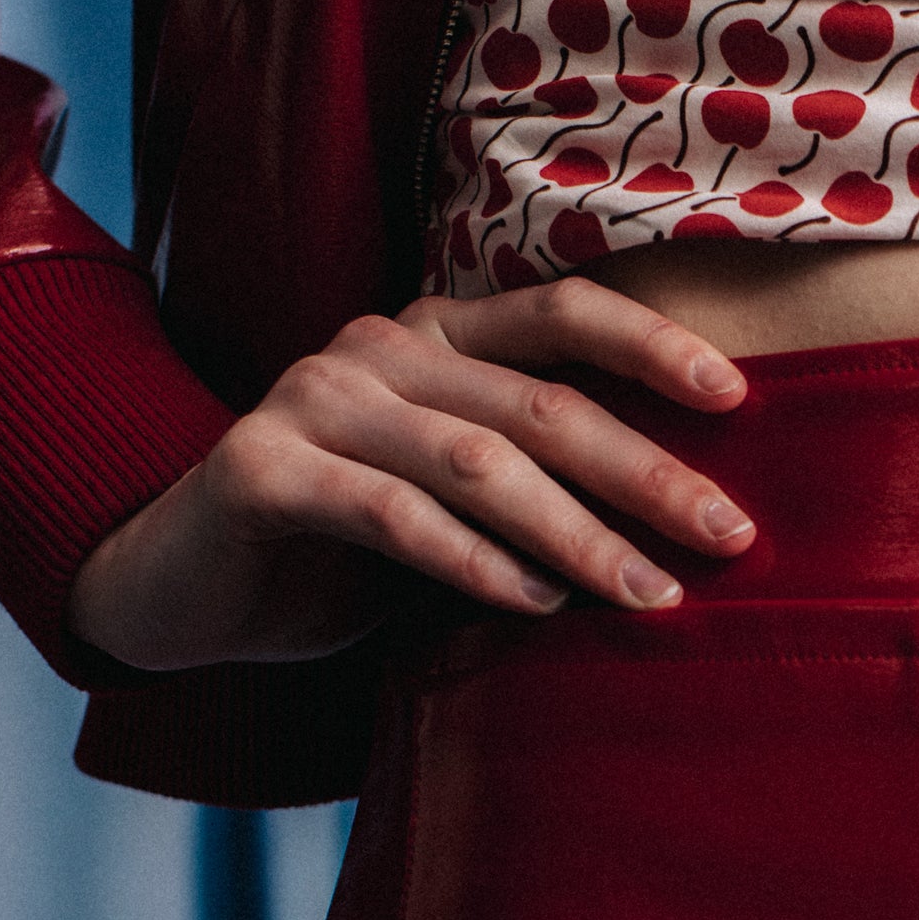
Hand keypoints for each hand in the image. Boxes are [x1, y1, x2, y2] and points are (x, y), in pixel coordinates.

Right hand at [66, 276, 752, 671]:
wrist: (180, 586)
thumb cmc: (344, 546)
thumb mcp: (452, 500)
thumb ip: (536, 483)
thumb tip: (687, 521)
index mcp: (436, 334)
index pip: (560, 315)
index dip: (650, 345)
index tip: (738, 398)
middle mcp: (378, 348)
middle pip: (538, 403)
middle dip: (646, 473)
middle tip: (729, 537)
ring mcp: (313, 399)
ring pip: (476, 461)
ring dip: (576, 535)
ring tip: (651, 594)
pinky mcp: (261, 469)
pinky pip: (391, 514)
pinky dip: (474, 562)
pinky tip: (535, 605)